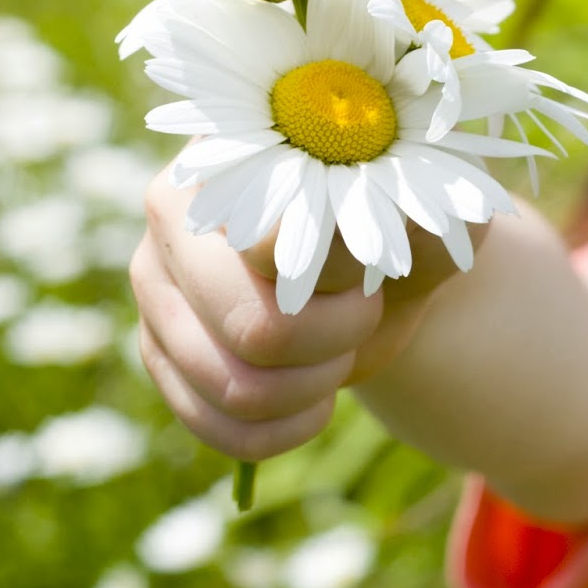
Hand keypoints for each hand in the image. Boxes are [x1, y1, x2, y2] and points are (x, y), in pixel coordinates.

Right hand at [131, 162, 466, 461]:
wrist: (378, 275)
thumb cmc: (404, 229)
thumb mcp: (432, 216)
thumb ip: (414, 218)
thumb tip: (363, 232)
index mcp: (239, 155)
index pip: (274, 245)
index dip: (342, 278)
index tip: (376, 269)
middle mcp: (173, 213)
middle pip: (253, 327)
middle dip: (335, 338)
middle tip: (364, 312)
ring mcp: (154, 288)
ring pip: (237, 388)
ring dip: (315, 386)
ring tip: (339, 350)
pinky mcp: (157, 353)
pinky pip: (216, 428)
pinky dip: (283, 431)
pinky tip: (315, 403)